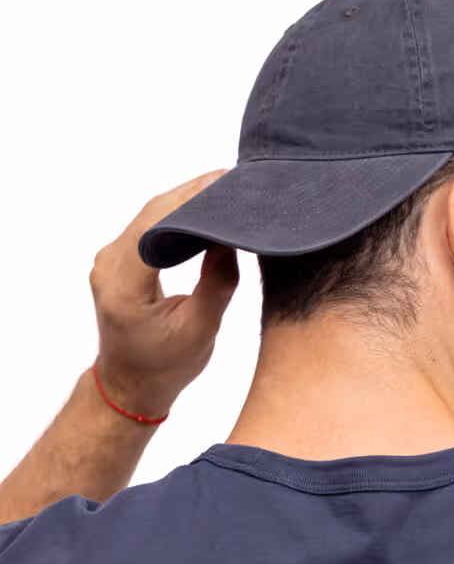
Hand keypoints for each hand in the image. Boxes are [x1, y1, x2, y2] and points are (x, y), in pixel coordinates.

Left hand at [89, 170, 239, 419]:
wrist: (131, 384)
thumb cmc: (165, 366)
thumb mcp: (201, 330)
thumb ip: (217, 283)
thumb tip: (231, 237)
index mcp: (124, 286)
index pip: (155, 226)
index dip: (190, 200)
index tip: (225, 184)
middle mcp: (108, 266)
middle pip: (151, 213)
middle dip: (193, 192)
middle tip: (234, 180)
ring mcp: (110, 261)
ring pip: (150, 215)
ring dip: (186, 199)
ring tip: (225, 189)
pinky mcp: (120, 259)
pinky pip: (149, 226)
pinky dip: (177, 213)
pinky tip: (204, 207)